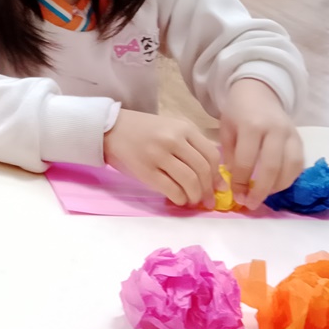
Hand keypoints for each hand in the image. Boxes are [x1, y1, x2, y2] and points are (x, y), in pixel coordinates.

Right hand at [104, 110, 220, 207]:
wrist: (111, 128)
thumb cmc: (144, 130)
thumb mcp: (171, 128)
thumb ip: (191, 146)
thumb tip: (213, 177)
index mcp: (183, 128)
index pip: (211, 155)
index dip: (217, 175)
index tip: (218, 187)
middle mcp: (173, 140)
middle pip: (202, 170)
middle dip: (208, 189)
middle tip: (208, 200)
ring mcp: (158, 155)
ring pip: (189, 181)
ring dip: (195, 196)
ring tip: (192, 200)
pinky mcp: (145, 170)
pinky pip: (171, 189)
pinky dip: (180, 198)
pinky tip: (178, 199)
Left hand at [219, 79, 303, 208]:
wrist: (259, 92)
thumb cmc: (238, 113)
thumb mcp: (226, 128)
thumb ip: (229, 154)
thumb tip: (232, 184)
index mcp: (251, 126)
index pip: (246, 161)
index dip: (241, 182)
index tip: (236, 196)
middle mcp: (274, 130)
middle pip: (271, 167)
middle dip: (260, 190)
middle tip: (251, 204)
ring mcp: (291, 135)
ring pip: (290, 168)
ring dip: (277, 187)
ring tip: (263, 196)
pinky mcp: (300, 139)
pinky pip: (299, 164)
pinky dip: (289, 179)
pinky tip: (276, 186)